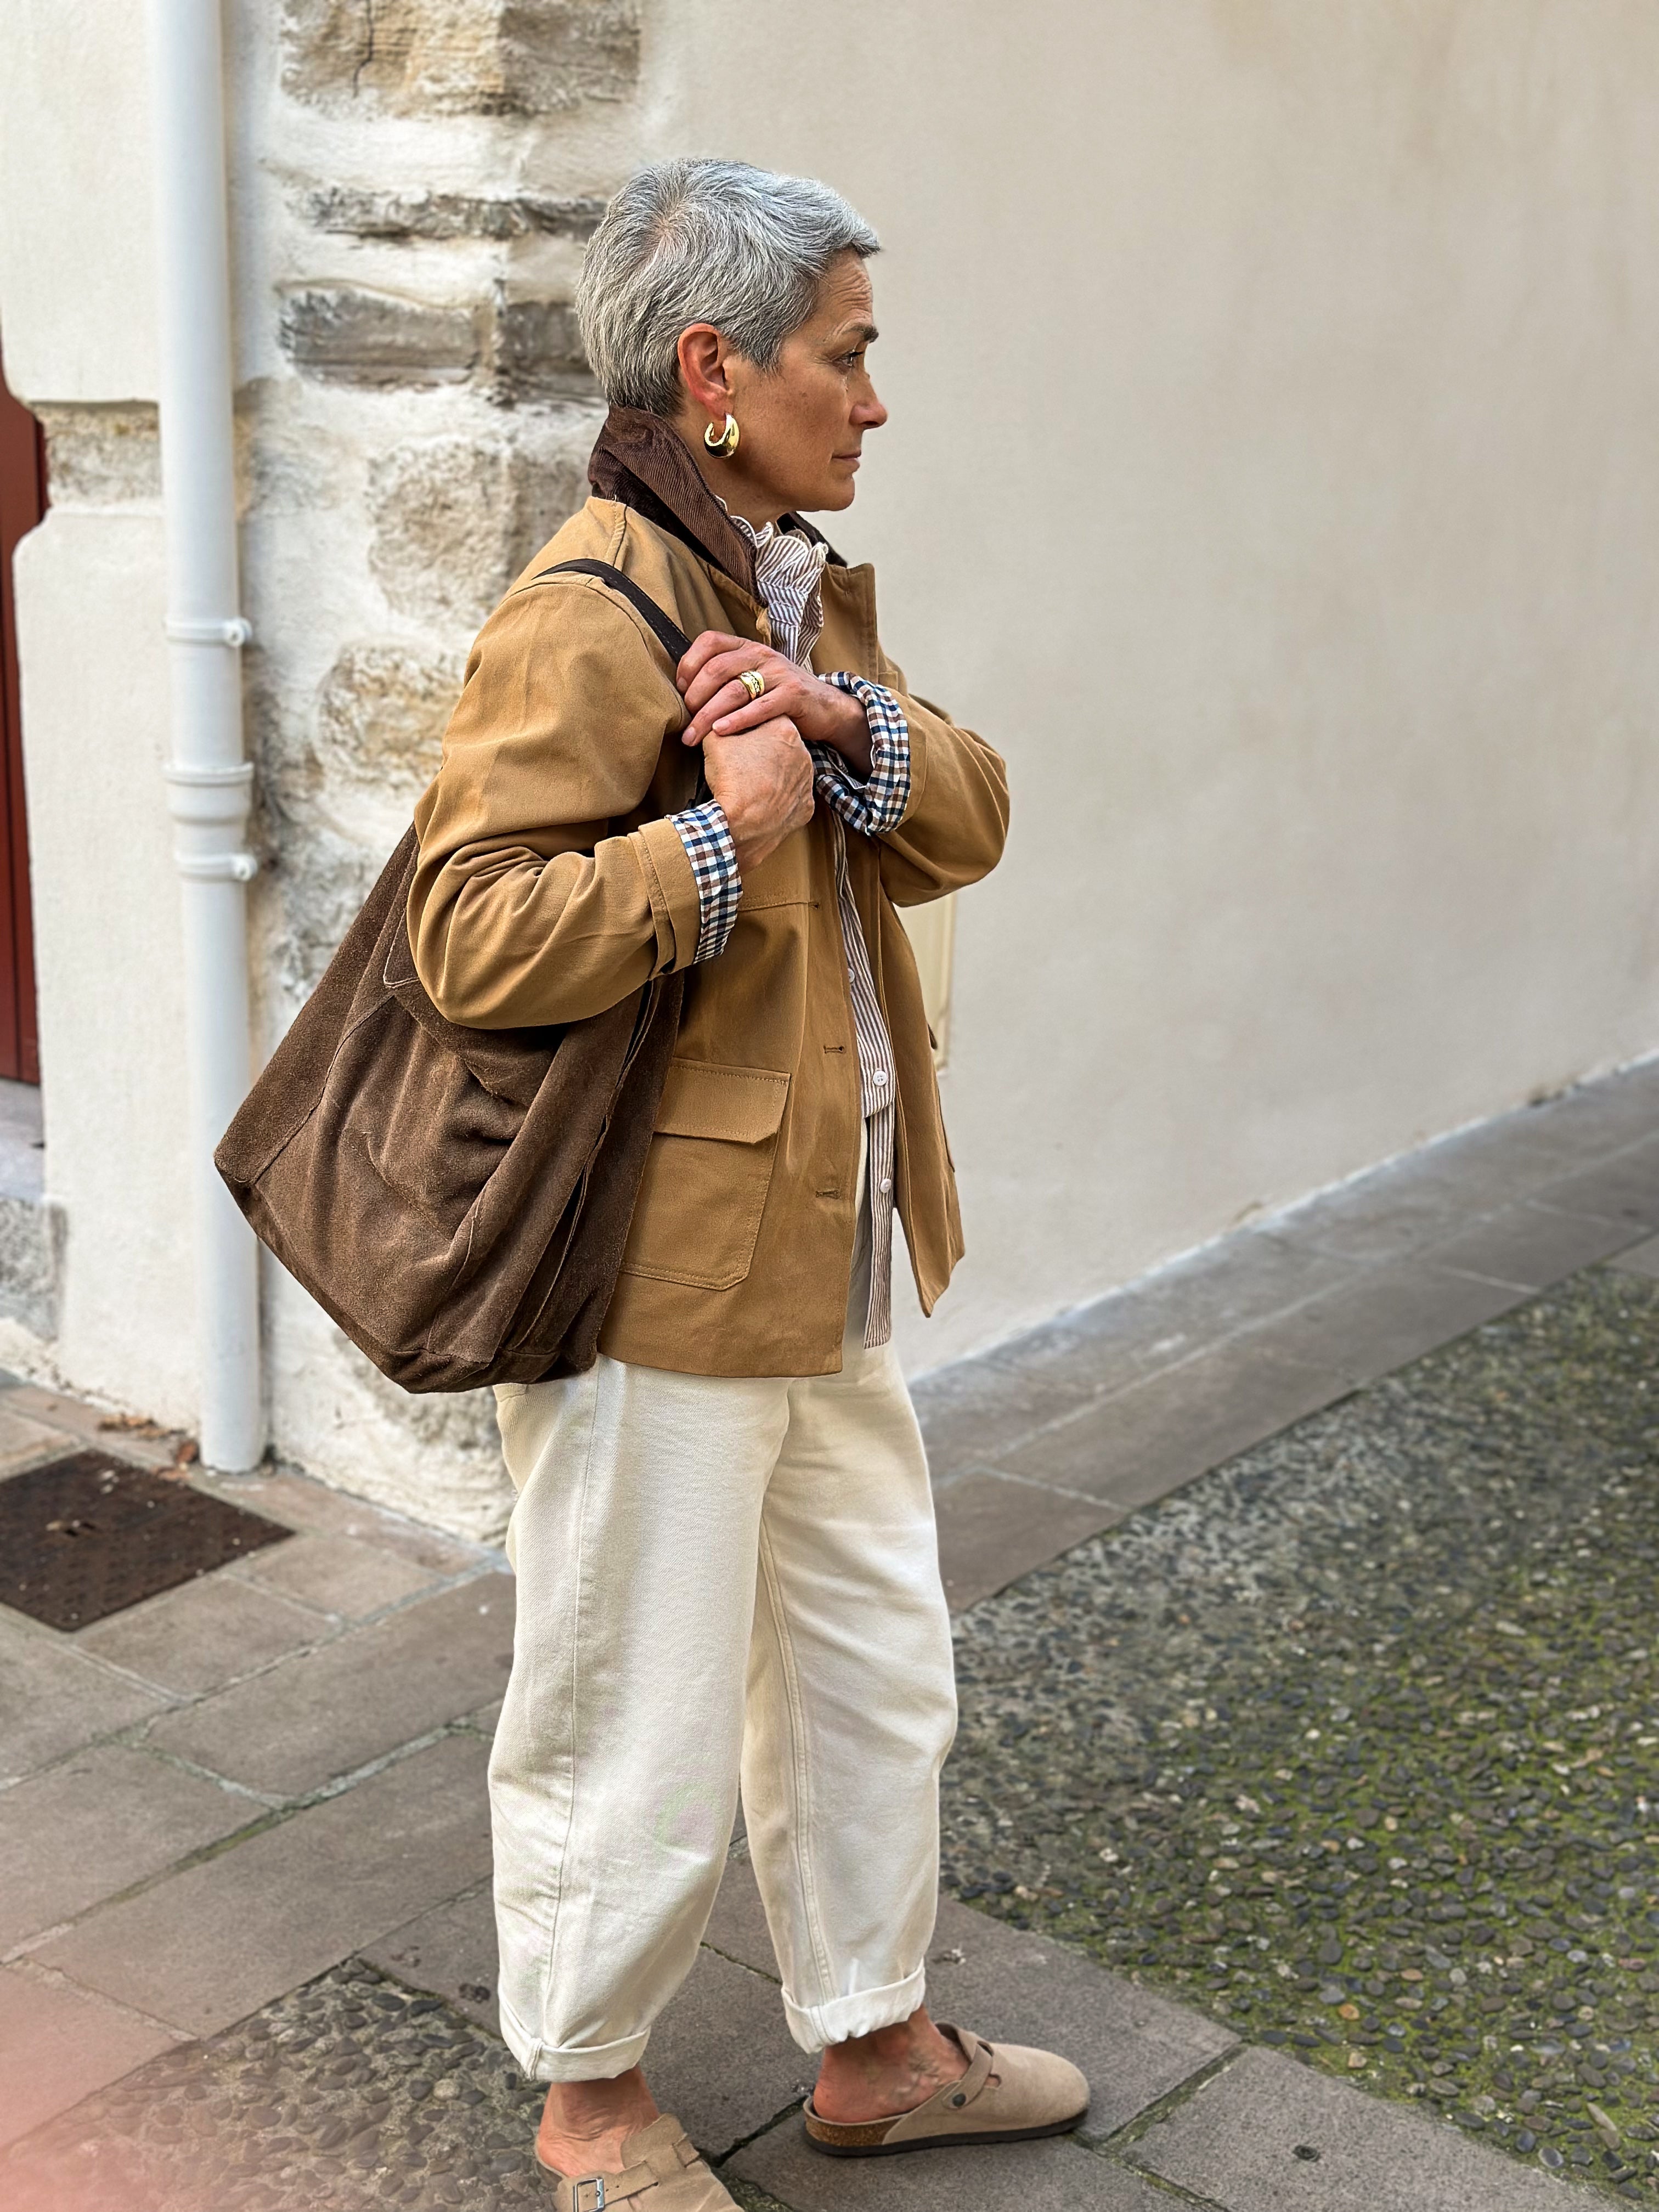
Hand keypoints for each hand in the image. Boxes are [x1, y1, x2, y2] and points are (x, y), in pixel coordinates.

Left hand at [678, 631, 871, 776]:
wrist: (825, 706)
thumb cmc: (780, 695)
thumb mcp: (753, 677)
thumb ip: (727, 677)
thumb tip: (685, 691)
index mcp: (747, 647)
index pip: (709, 641)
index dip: (688, 664)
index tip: (680, 690)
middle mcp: (761, 655)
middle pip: (716, 669)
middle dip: (694, 698)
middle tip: (685, 722)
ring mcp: (778, 673)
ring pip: (734, 691)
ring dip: (708, 715)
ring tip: (694, 736)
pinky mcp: (792, 695)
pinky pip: (760, 707)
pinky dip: (737, 720)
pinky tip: (721, 732)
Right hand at [700, 713, 814, 877]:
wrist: (737, 826)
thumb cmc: (728, 779)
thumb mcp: (715, 739)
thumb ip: (718, 723)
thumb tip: (716, 720)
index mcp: (785, 730)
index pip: (768, 718)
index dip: (750, 725)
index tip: (738, 736)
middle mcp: (804, 754)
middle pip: (781, 745)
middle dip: (764, 749)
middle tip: (743, 761)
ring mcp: (807, 783)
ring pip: (789, 771)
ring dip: (774, 773)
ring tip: (751, 782)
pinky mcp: (806, 807)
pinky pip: (793, 797)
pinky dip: (779, 798)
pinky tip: (762, 801)